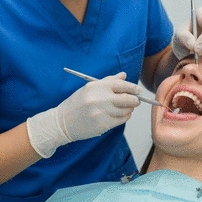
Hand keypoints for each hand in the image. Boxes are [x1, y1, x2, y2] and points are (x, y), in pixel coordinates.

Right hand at [26, 72, 140, 157]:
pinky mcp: (103, 125)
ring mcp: (101, 113)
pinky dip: (125, 117)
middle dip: (135, 100)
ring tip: (127, 107)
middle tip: (136, 100)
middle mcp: (100, 99)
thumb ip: (109, 81)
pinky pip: (121, 120)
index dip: (133, 87)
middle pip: (127, 98)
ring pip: (125, 110)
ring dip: (129, 109)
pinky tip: (122, 114)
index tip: (138, 90)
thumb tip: (124, 76)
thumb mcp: (90, 87)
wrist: (63, 122)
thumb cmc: (77, 102)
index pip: (121, 85)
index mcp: (97, 86)